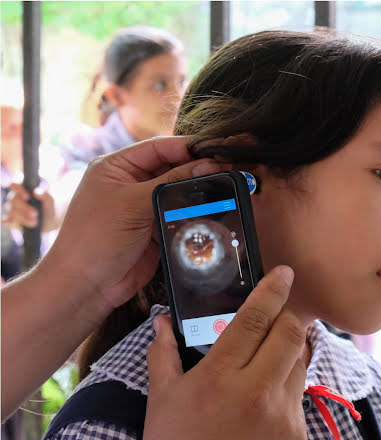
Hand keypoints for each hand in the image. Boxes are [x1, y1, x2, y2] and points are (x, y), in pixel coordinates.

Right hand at [2, 183, 55, 232]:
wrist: (48, 223)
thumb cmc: (47, 209)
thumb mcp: (49, 203)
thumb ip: (45, 196)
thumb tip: (36, 192)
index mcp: (23, 190)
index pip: (14, 185)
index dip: (18, 190)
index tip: (27, 197)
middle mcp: (14, 198)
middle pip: (13, 200)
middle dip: (24, 207)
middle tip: (34, 214)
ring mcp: (11, 209)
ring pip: (10, 211)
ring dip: (21, 217)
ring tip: (34, 222)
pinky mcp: (10, 220)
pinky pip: (6, 221)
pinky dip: (10, 222)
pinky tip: (18, 224)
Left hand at [44, 136, 225, 311]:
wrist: (89, 285)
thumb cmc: (97, 238)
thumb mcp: (133, 203)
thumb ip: (171, 182)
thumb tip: (207, 165)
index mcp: (118, 167)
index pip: (158, 148)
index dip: (187, 147)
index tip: (215, 150)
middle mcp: (132, 183)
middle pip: (172, 168)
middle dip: (196, 169)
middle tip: (226, 170)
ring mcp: (145, 207)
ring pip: (179, 192)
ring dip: (197, 192)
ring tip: (224, 188)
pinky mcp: (156, 228)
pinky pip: (180, 214)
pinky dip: (194, 212)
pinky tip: (213, 209)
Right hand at [141, 265, 306, 439]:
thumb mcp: (161, 403)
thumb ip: (163, 355)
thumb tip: (161, 323)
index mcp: (219, 378)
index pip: (256, 318)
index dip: (273, 289)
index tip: (285, 273)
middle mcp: (258, 393)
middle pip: (291, 333)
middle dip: (288, 317)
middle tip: (276, 318)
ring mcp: (284, 417)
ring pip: (301, 362)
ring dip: (289, 351)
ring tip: (269, 360)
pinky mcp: (299, 439)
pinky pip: (299, 397)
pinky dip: (287, 387)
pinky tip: (265, 403)